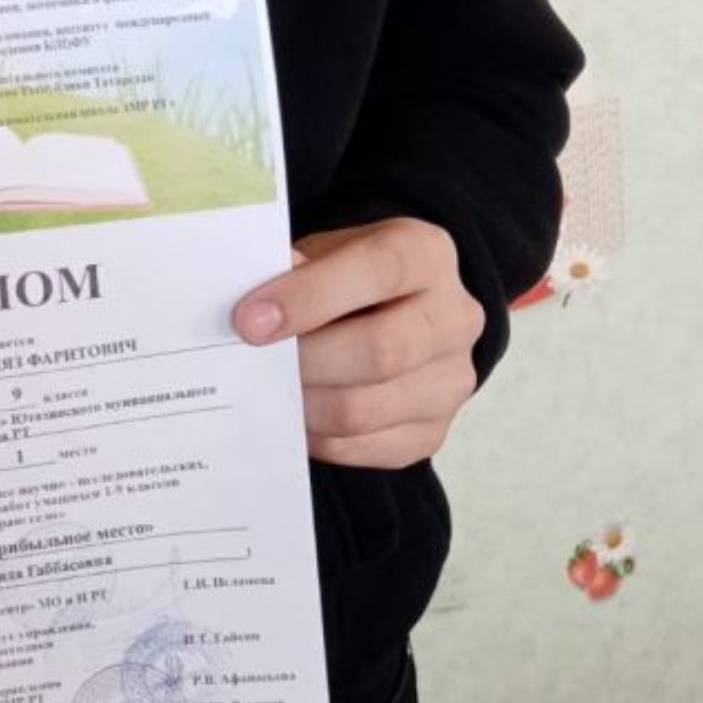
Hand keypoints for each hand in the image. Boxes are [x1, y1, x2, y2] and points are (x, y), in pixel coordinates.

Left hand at [232, 217, 484, 468]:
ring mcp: (450, 380)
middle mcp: (454, 317)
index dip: (309, 297)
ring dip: (302, 404)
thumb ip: (293, 270)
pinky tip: (293, 412)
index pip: (379, 271)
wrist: (390, 316)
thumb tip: (257, 308)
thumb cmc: (344, 281)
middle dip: (303, 361)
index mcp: (426, 254)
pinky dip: (314, 436)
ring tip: (266, 389)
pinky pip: (360, 447)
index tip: (249, 321)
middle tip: (251, 363)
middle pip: (380, 350)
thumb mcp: (321, 254)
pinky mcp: (431, 431)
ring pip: (364, 410)